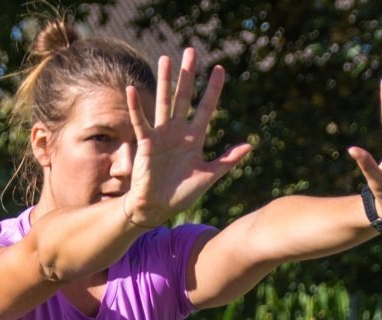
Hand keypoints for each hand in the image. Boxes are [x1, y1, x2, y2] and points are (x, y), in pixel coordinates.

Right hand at [123, 48, 252, 227]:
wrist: (159, 207)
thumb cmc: (182, 194)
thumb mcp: (208, 176)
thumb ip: (227, 160)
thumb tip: (249, 145)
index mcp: (194, 138)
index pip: (206, 108)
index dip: (213, 89)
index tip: (220, 69)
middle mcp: (178, 132)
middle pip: (184, 97)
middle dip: (187, 75)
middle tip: (191, 51)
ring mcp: (161, 135)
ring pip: (164, 103)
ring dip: (164, 82)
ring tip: (165, 59)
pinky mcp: (146, 143)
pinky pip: (140, 122)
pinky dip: (135, 107)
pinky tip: (131, 90)